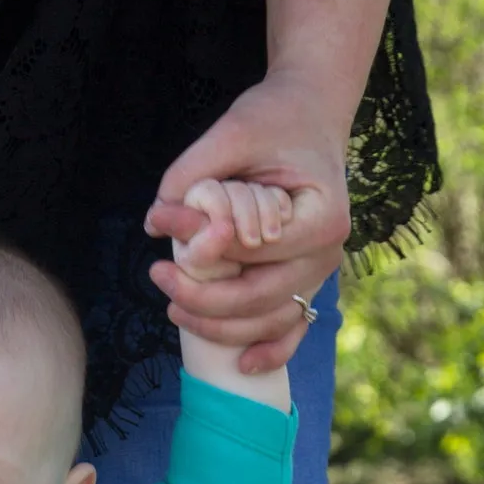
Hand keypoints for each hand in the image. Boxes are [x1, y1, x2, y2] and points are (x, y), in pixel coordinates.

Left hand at [144, 69, 352, 372]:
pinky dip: (271, 351)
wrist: (310, 116)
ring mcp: (321, 273)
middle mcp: (328, 252)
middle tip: (159, 278)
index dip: (205, 252)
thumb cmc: (274, 120)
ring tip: (175, 310)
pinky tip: (241, 366)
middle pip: (260, 296)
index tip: (161, 240)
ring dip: (221, 328)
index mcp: (321, 215)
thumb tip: (155, 221)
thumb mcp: (233, 131)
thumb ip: (194, 173)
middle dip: (203, 299)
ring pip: (270, 321)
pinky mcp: (309, 283)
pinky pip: (293, 328)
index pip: (254, 250)